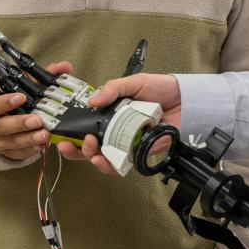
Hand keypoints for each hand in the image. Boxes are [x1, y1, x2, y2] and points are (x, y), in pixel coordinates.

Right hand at [0, 61, 71, 159]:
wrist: (5, 119)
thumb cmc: (15, 99)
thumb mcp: (25, 85)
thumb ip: (42, 76)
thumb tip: (64, 66)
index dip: (2, 102)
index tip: (21, 97)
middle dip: (19, 123)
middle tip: (37, 120)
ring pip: (8, 142)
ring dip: (27, 139)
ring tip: (44, 134)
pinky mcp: (3, 152)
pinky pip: (16, 154)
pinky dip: (29, 150)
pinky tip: (41, 145)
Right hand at [55, 72, 181, 173]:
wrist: (187, 99)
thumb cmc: (161, 89)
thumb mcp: (135, 82)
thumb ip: (113, 89)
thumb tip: (92, 101)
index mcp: (112, 115)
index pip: (87, 127)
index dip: (72, 134)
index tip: (61, 135)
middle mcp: (117, 132)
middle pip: (91, 148)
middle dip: (77, 151)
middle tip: (74, 144)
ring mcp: (128, 144)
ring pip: (105, 159)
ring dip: (93, 159)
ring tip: (91, 151)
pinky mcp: (141, 154)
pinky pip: (123, 165)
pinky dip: (112, 165)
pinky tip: (105, 159)